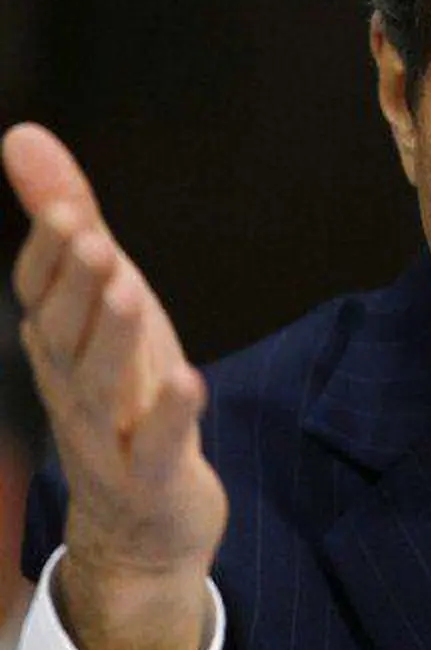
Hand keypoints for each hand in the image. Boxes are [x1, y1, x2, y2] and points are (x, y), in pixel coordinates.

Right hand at [3, 123, 227, 649]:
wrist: (140, 515)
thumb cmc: (125, 390)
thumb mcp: (105, 301)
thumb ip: (71, 226)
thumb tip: (23, 135)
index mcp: (60, 342)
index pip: (40, 293)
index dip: (50, 253)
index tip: (63, 207)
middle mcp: (72, 383)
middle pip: (65, 332)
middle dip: (75, 285)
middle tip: (91, 238)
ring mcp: (108, 433)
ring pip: (99, 385)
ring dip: (111, 336)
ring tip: (128, 290)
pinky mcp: (151, 473)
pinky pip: (155, 445)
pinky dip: (168, 414)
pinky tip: (188, 380)